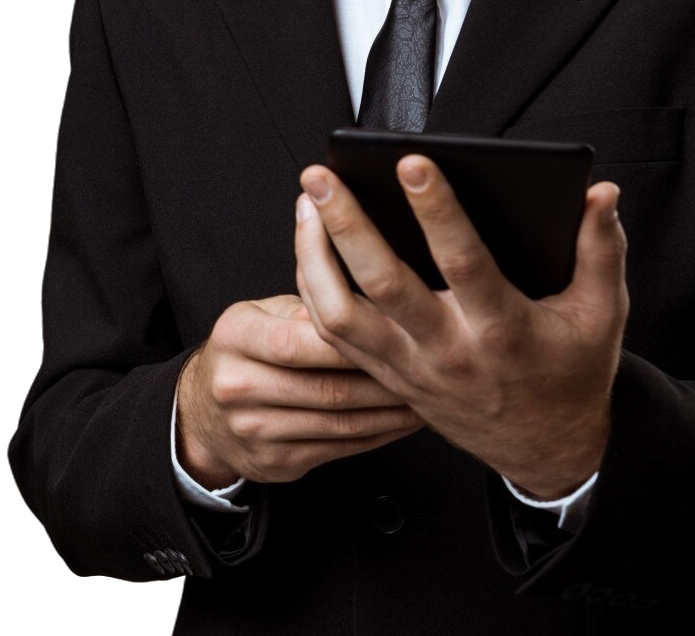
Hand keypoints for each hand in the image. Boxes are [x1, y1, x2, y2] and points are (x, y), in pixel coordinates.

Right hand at [175, 293, 425, 488]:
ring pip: (339, 423)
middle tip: (431, 366)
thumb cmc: (249, 348)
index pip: (301, 340)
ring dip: (391, 411)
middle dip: (385, 379)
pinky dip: (379, 435)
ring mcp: (254, 432)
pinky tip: (405, 419)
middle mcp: (238, 386)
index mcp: (236, 336)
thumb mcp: (263, 311)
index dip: (355, 338)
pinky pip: (339, 448)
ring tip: (429, 391)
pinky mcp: (275, 464)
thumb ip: (309, 303)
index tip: (400, 331)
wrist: (203, 412)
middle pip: (326, 386)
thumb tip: (368, 290)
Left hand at [294, 157, 627, 499]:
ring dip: (315, 255)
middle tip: (323, 176)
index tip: (412, 162)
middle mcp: (448, 351)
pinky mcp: (390, 378)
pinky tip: (310, 245)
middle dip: (346, 226)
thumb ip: (603, 248)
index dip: (436, 211)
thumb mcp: (602, 312)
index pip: (463, 262)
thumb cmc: (573, 372)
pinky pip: (334, 336)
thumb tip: (600, 193)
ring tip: (307, 202)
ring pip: (341, 314)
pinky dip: (313, 288)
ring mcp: (411, 368)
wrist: (547, 448)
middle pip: (382, 285)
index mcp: (503, 330)